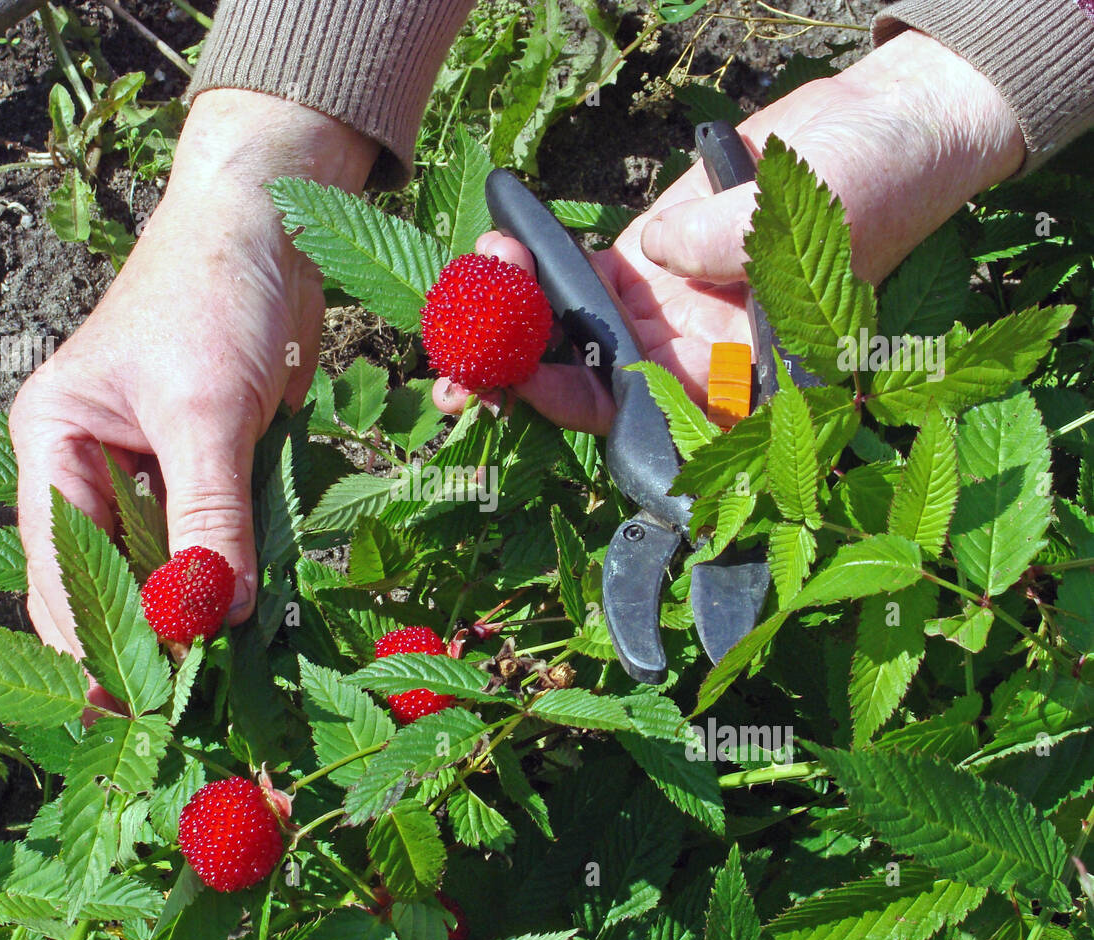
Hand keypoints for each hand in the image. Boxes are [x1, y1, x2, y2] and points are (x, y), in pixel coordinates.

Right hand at [10, 89, 376, 660]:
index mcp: (54, 444)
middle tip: (183, 707)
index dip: (91, 636)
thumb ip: (208, 514)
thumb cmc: (214, 296)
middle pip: (109, 576)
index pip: (61, 563)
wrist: (270, 227)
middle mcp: (93, 466)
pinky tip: (252, 621)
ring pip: (164, 566)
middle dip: (144, 634)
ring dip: (191, 612)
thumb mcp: (206, 410)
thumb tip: (210, 614)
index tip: (131, 702)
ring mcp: (153, 473)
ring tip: (221, 680)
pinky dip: (230, 576)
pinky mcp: (209, 472)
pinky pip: (213, 540)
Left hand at [435, 30, 1023, 434]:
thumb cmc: (881, 184)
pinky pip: (576, 279)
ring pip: (573, 338)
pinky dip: (532, 267)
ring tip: (469, 282)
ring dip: (512, 323)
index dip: (588, 411)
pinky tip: (499, 239)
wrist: (883, 123)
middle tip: (453, 377)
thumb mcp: (818, 221)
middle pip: (595, 391)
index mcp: (748, 382)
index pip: (658, 420)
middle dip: (521, 384)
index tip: (528, 387)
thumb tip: (659, 255)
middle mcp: (697, 363)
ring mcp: (664, 316)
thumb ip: (733, 247)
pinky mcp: (645, 266)